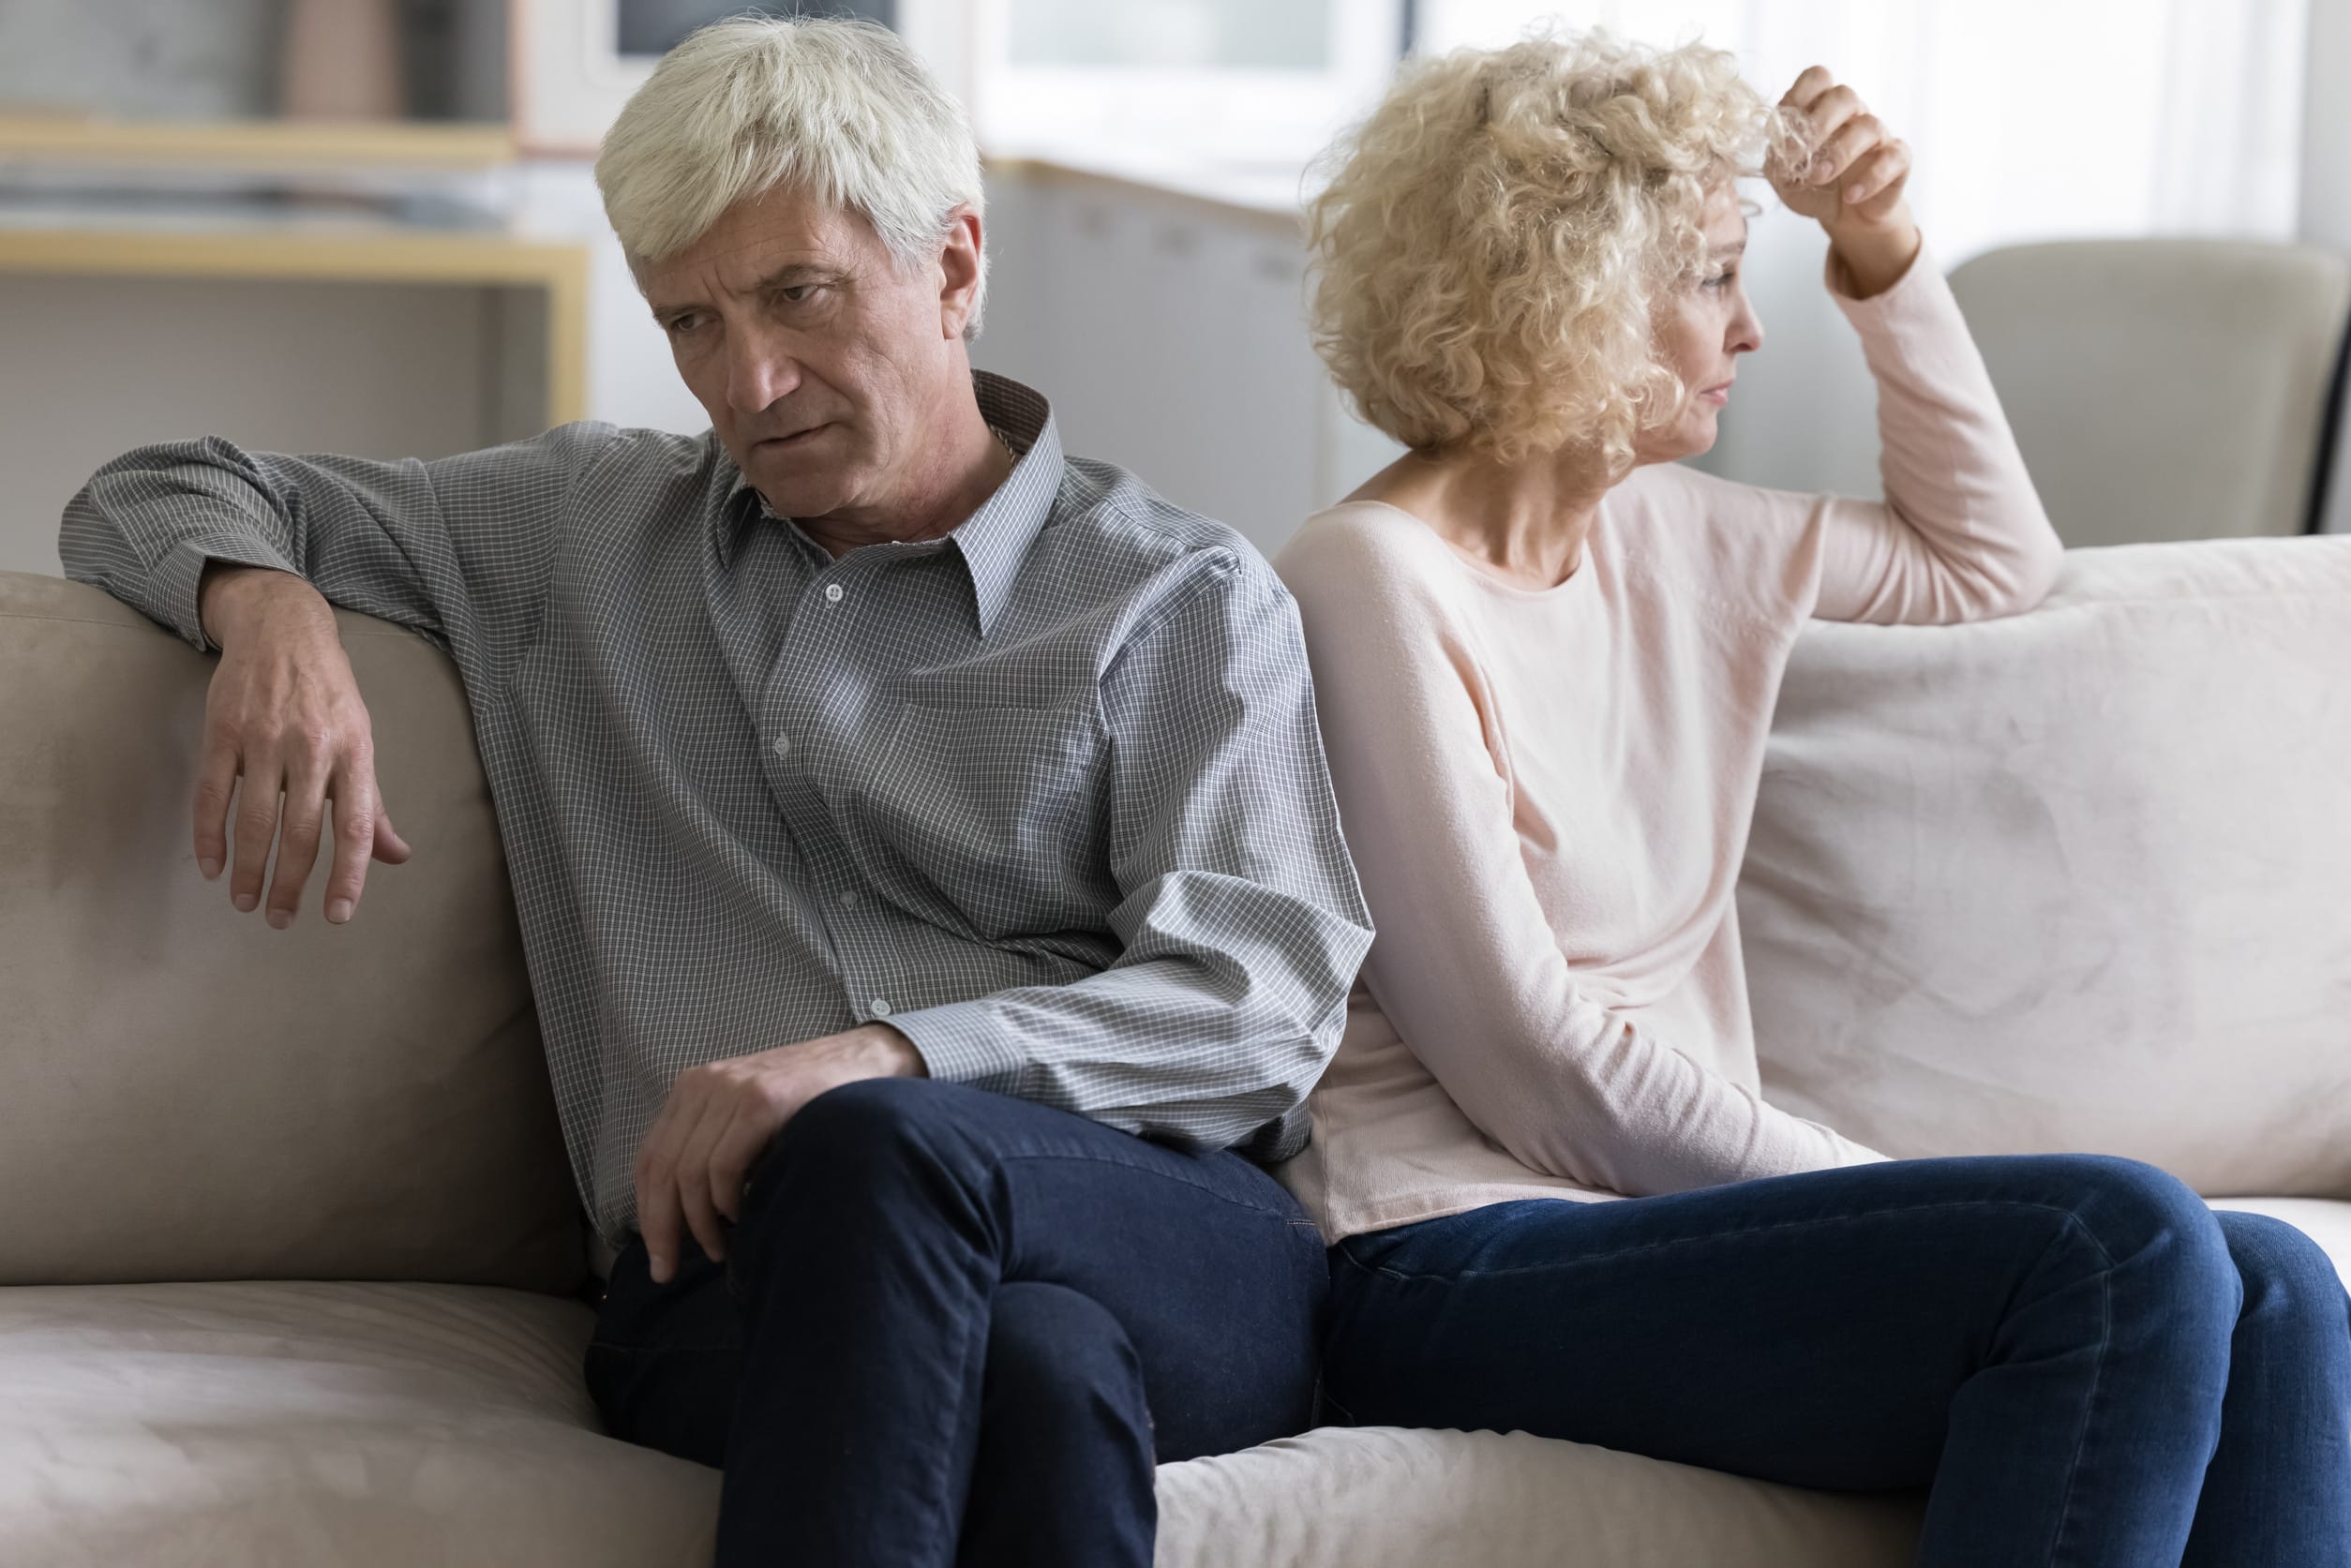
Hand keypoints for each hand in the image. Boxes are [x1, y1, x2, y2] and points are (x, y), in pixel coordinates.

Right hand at [195, 565, 410, 926]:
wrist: (283, 630)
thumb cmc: (329, 694)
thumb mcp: (362, 740)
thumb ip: (373, 803)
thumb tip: (396, 855)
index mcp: (355, 752)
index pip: (355, 825)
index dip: (349, 874)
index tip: (337, 914)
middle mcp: (312, 748)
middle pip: (301, 831)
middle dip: (290, 884)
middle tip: (280, 920)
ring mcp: (264, 739)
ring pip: (256, 819)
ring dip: (250, 869)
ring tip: (246, 902)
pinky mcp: (223, 731)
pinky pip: (212, 794)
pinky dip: (209, 836)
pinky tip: (212, 866)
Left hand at [634, 1024, 927, 1281]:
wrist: (867, 1060)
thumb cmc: (810, 1102)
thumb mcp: (748, 1118)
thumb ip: (714, 1149)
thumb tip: (683, 1219)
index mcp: (693, 1088)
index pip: (649, 1159)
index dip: (647, 1213)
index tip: (657, 1257)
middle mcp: (705, 1084)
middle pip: (661, 1168)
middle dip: (662, 1228)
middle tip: (668, 1271)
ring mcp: (732, 1090)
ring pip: (689, 1173)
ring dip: (700, 1223)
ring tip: (719, 1249)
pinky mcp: (761, 1102)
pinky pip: (724, 1166)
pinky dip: (726, 1202)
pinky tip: (741, 1216)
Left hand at [1767, 65, 1921, 297]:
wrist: (1846, 217)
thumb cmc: (1814, 188)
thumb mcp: (1785, 179)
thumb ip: (1776, 162)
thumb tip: (1777, 150)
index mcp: (1822, 109)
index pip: (1817, 78)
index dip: (1799, 93)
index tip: (1783, 127)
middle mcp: (1852, 115)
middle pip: (1844, 95)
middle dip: (1819, 123)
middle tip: (1800, 156)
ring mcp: (1878, 136)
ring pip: (1869, 126)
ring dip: (1840, 153)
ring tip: (1819, 178)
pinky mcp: (1898, 159)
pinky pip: (1894, 157)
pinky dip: (1872, 177)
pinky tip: (1852, 195)